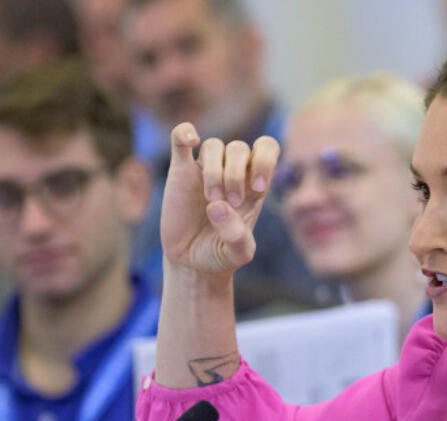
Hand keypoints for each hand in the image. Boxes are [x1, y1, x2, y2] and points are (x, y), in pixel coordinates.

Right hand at [160, 123, 278, 278]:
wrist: (191, 261)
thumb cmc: (220, 254)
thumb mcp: (237, 254)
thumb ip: (236, 236)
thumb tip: (217, 206)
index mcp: (253, 184)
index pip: (267, 148)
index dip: (265, 160)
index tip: (257, 186)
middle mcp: (230, 171)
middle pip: (239, 148)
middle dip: (236, 174)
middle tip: (232, 202)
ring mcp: (205, 170)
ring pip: (214, 146)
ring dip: (214, 171)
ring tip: (212, 200)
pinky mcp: (180, 172)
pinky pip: (180, 140)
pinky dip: (184, 133)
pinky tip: (191, 140)